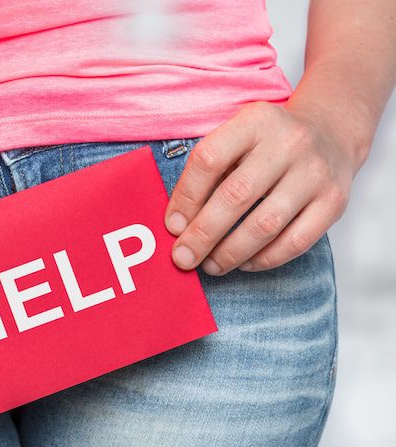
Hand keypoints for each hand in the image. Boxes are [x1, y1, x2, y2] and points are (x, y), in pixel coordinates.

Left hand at [164, 101, 355, 274]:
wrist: (330, 133)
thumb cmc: (267, 144)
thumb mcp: (237, 138)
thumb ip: (208, 172)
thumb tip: (178, 225)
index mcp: (254, 121)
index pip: (209, 160)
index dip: (185, 198)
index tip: (172, 226)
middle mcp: (288, 143)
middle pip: (235, 195)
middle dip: (203, 234)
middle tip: (183, 258)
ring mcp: (315, 172)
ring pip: (265, 224)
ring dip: (231, 253)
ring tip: (211, 265)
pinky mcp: (334, 201)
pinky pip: (296, 242)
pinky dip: (265, 259)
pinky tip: (245, 263)